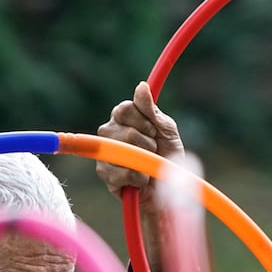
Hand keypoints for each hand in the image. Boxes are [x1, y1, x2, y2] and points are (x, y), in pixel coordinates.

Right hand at [96, 81, 185, 200]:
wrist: (168, 186)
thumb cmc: (166, 154)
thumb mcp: (165, 128)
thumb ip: (152, 109)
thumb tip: (142, 86)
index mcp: (121, 117)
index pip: (124, 110)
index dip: (143, 121)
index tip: (154, 130)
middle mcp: (108, 133)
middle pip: (125, 132)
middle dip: (147, 143)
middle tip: (152, 150)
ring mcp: (103, 154)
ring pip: (123, 151)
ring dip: (144, 160)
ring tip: (147, 164)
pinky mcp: (105, 175)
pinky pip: (124, 172)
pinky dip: (140, 177)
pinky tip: (142, 179)